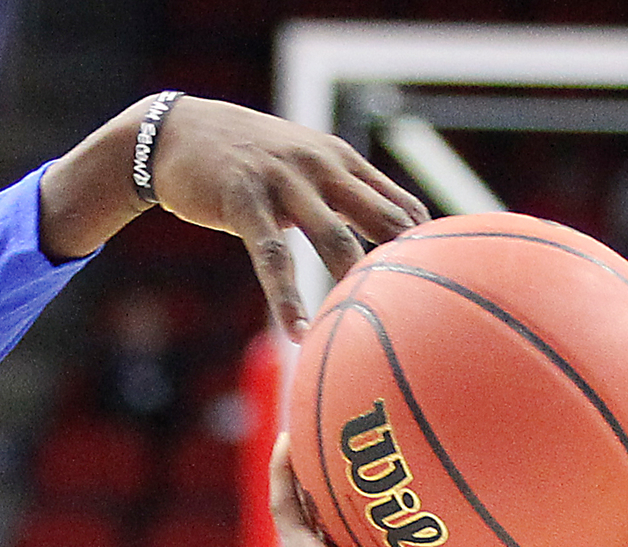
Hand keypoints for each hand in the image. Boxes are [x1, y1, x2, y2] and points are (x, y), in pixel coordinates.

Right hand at [146, 97, 428, 337]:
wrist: (178, 133)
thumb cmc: (245, 160)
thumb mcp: (299, 167)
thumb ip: (336, 196)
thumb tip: (376, 241)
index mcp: (341, 161)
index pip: (398, 204)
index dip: (427, 244)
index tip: (449, 283)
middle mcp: (321, 166)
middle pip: (380, 218)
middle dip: (407, 261)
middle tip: (428, 311)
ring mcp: (284, 182)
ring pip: (333, 237)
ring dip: (354, 282)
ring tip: (369, 324)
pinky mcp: (245, 202)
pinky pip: (273, 257)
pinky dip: (286, 298)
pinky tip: (297, 332)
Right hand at [271, 435, 507, 546]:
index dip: (372, 528)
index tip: (390, 502)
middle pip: (330, 519)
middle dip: (335, 488)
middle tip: (353, 452)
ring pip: (302, 504)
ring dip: (303, 470)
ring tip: (309, 428)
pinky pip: (286, 506)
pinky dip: (283, 473)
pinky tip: (288, 440)